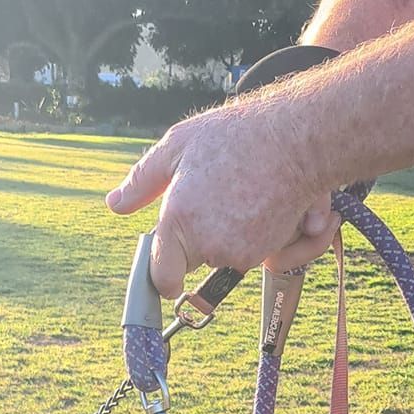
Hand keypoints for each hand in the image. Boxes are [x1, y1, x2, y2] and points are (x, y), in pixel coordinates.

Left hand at [106, 102, 339, 298]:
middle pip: (196, 262)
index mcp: (180, 222)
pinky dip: (261, 234)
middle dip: (199, 238)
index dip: (163, 271)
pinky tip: (264, 203)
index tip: (167, 262)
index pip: (163, 278)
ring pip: (226, 256)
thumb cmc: (236, 135)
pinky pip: (256, 253)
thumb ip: (142, 181)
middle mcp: (210, 246)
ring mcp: (242, 253)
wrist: (298, 137)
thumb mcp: (178, 145)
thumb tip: (115, 204)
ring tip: (243, 192)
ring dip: (232, 233)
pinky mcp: (270, 253)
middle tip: (215, 195)